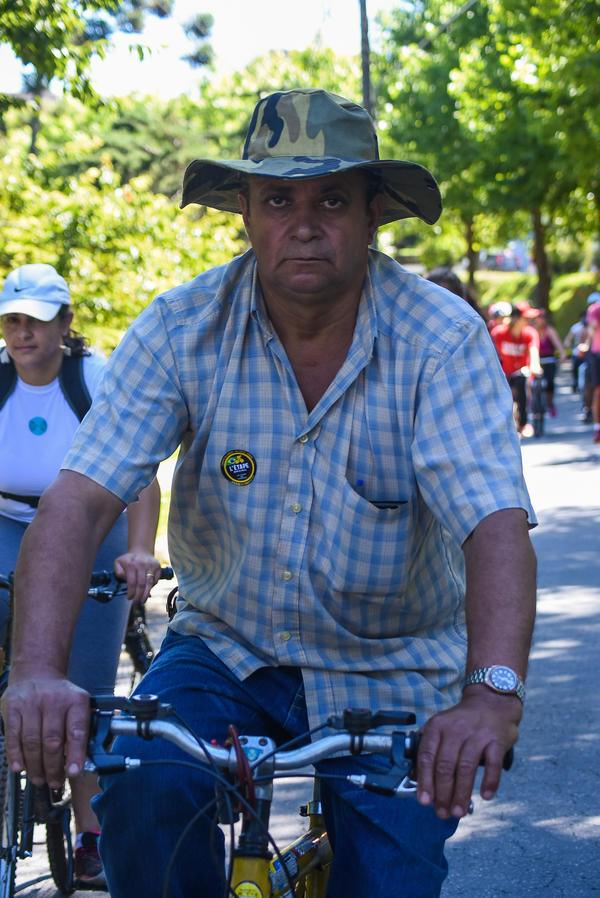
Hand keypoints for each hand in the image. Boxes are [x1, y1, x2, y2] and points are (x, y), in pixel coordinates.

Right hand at [0, 674, 89, 787]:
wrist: (37, 672)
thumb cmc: (60, 696)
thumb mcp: (77, 704)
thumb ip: (80, 730)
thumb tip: (80, 763)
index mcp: (75, 700)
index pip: (77, 730)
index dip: (76, 754)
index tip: (73, 772)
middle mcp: (54, 700)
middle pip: (53, 740)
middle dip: (53, 767)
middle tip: (54, 782)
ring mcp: (31, 703)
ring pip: (33, 741)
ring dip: (35, 766)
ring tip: (39, 779)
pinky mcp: (12, 707)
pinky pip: (13, 736)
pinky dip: (16, 755)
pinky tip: (20, 768)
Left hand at [114, 551, 160, 601]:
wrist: (141, 551)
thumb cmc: (129, 560)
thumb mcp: (118, 563)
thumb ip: (118, 572)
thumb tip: (123, 579)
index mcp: (131, 564)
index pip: (132, 582)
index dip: (131, 592)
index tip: (129, 598)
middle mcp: (142, 564)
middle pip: (141, 584)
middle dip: (138, 596)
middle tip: (136, 602)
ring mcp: (151, 565)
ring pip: (150, 583)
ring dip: (146, 594)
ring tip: (142, 600)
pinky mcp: (158, 567)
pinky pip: (155, 580)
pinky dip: (152, 587)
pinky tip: (147, 591)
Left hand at [415, 689, 520, 818]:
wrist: (491, 702)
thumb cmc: (462, 722)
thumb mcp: (441, 727)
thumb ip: (430, 750)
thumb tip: (417, 781)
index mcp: (437, 726)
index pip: (427, 756)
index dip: (424, 781)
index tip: (424, 801)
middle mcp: (455, 729)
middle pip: (445, 765)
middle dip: (442, 793)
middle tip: (442, 812)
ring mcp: (477, 734)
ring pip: (466, 768)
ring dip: (462, 793)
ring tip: (458, 811)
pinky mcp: (496, 740)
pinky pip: (492, 764)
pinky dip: (489, 782)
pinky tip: (485, 796)